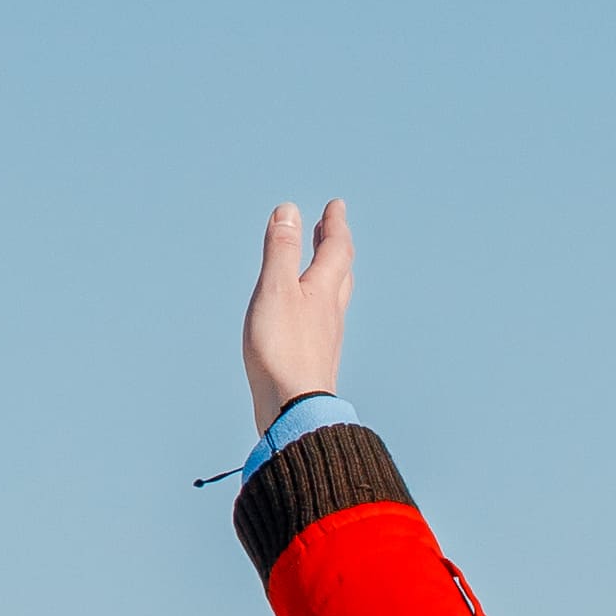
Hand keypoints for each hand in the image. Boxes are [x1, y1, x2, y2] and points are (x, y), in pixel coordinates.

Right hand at [243, 199, 352, 429]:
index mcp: (322, 291)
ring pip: (334, 298)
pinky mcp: (315, 361)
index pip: (336, 249)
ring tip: (322, 264)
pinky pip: (322, 322)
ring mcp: (325, 339)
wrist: (293, 409)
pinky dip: (318, 304)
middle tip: (331, 228)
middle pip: (340, 272)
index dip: (335, 225)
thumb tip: (289, 210)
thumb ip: (281, 249)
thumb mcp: (275, 289)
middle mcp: (330, 313)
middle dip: (335, 246)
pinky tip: (309, 316)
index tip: (336, 206)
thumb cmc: (281, 349)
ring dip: (329, 274)